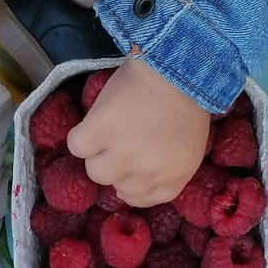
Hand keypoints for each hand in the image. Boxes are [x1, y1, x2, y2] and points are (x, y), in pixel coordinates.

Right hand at [68, 58, 211, 207]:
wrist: (176, 68)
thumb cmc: (189, 97)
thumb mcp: (191, 143)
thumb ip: (169, 163)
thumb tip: (142, 168)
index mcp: (174, 176)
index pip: (144, 199)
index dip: (132, 186)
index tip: (128, 172)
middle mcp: (147, 173)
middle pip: (118, 187)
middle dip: (118, 167)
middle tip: (120, 143)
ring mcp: (121, 154)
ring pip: (96, 171)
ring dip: (98, 153)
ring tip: (105, 132)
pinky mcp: (99, 132)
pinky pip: (77, 146)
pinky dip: (81, 136)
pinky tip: (92, 124)